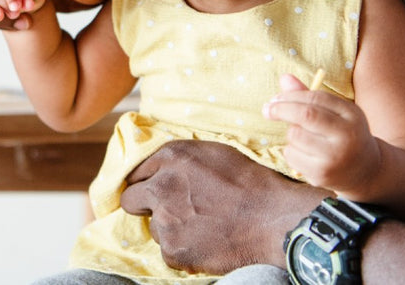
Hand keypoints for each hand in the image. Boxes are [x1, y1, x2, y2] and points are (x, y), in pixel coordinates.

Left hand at [120, 140, 322, 273]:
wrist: (273, 220)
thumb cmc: (250, 184)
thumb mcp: (212, 153)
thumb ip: (178, 159)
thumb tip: (158, 167)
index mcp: (171, 157)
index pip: (136, 171)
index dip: (146, 182)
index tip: (153, 189)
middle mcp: (161, 186)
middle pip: (130, 199)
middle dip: (145, 204)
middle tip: (170, 210)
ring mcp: (166, 220)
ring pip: (153, 227)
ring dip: (170, 228)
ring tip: (201, 226)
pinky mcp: (173, 249)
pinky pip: (168, 251)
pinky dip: (183, 250)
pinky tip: (206, 242)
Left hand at [263, 73, 380, 194]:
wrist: (365, 171)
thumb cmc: (342, 134)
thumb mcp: (334, 113)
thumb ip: (309, 96)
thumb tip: (284, 77)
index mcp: (352, 114)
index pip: (316, 97)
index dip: (291, 95)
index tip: (275, 98)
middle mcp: (348, 135)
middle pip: (306, 115)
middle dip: (281, 109)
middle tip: (267, 109)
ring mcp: (336, 157)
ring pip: (295, 135)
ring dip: (291, 134)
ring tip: (303, 139)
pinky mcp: (322, 174)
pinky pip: (292, 155)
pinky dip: (291, 151)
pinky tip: (306, 155)